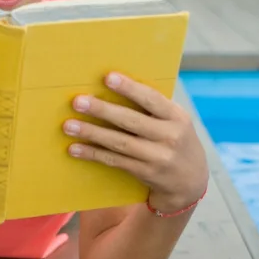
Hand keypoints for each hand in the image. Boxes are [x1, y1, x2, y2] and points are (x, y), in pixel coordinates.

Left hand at [63, 72, 208, 212]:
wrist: (190, 182)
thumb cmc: (175, 141)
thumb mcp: (175, 122)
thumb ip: (154, 108)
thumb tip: (116, 85)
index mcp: (177, 117)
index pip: (151, 99)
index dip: (129, 88)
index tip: (107, 77)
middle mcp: (170, 136)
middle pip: (131, 121)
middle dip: (102, 110)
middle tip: (78, 101)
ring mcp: (158, 157)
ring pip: (120, 142)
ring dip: (92, 133)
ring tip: (69, 125)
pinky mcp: (145, 173)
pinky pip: (115, 161)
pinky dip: (93, 154)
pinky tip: (75, 148)